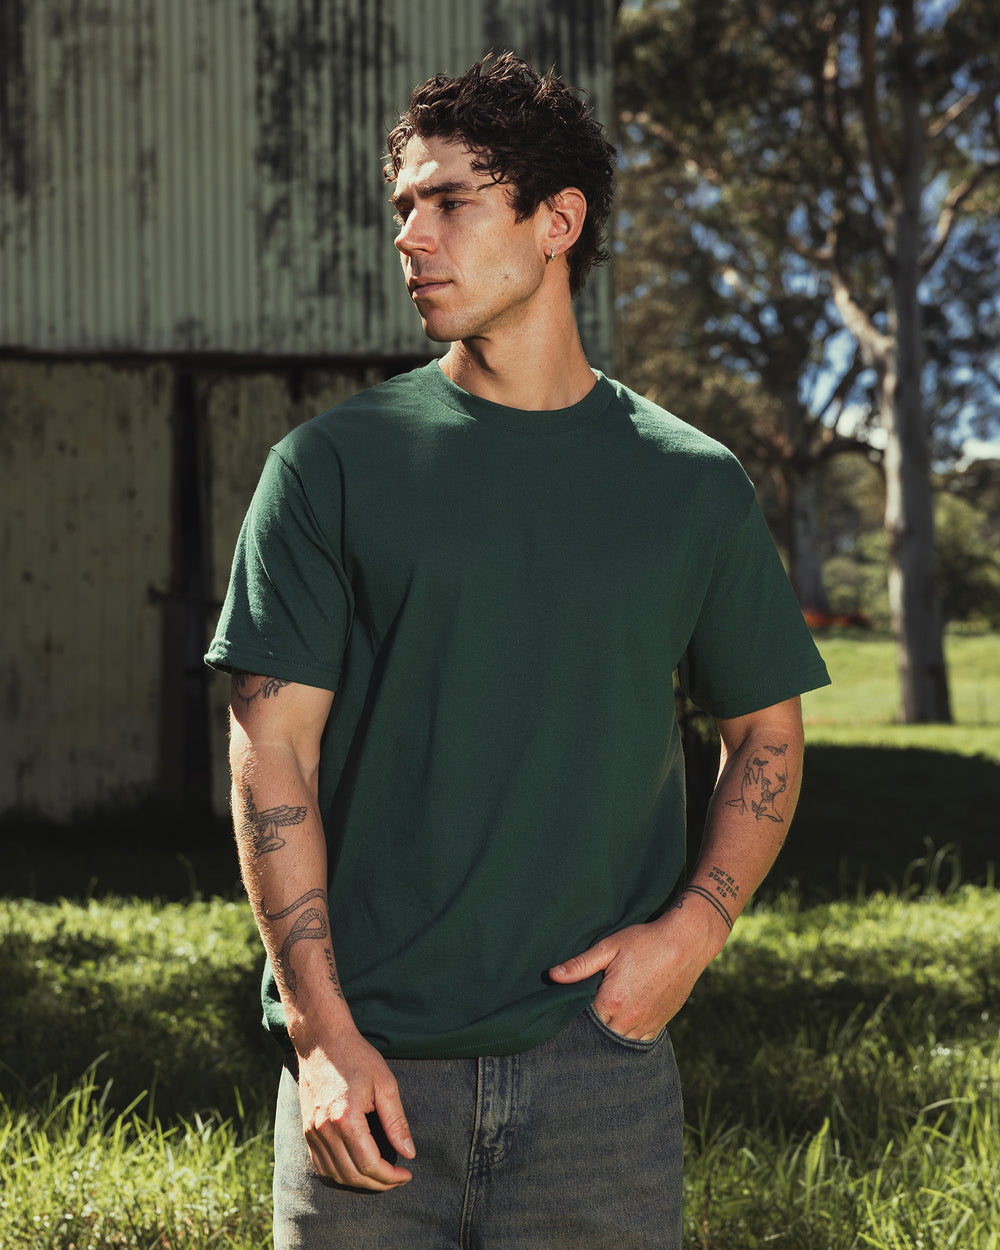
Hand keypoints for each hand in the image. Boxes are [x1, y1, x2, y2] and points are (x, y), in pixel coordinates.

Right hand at [296, 1029, 414, 1189]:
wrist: (322, 1041)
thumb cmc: (357, 1057)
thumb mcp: (385, 1084)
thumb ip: (396, 1122)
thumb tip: (409, 1153)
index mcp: (346, 1118)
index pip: (369, 1164)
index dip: (390, 1176)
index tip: (406, 1174)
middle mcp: (324, 1129)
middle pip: (352, 1174)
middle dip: (378, 1183)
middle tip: (397, 1178)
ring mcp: (311, 1131)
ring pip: (335, 1174)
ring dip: (359, 1181)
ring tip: (380, 1175)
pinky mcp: (306, 1130)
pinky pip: (321, 1164)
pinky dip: (339, 1173)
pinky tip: (356, 1167)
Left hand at [549, 907, 723, 1039]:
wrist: (685, 943)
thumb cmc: (645, 941)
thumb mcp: (609, 947)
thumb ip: (580, 965)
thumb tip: (552, 975)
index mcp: (612, 1001)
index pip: (584, 1022)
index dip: (576, 1016)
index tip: (571, 1008)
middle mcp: (629, 1019)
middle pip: (600, 1035)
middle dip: (592, 1028)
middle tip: (586, 1015)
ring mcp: (646, 1024)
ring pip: (619, 1042)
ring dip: (610, 1034)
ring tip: (604, 1019)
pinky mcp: (659, 1024)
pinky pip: (639, 1041)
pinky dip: (629, 1036)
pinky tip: (622, 1024)